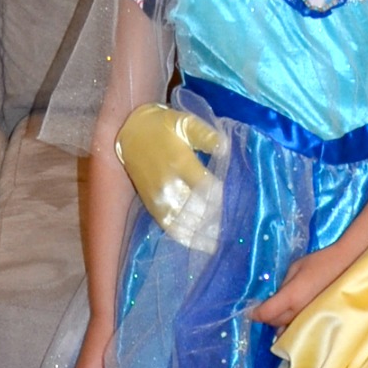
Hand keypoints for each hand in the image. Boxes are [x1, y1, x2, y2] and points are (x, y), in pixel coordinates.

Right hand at [115, 104, 222, 250]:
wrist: (131, 133)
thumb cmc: (164, 127)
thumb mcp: (185, 123)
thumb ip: (206, 135)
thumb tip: (225, 147)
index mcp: (179, 161)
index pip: (204, 186)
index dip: (219, 198)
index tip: (236, 206)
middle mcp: (168, 182)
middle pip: (195, 207)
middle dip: (214, 220)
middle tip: (232, 230)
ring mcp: (158, 196)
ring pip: (182, 220)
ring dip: (202, 233)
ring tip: (220, 242)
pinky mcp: (151, 204)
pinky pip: (168, 225)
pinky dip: (184, 236)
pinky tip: (199, 244)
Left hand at [249, 248, 345, 329]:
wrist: (348, 265)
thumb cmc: (321, 262)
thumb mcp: (295, 267)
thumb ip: (283, 285)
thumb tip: (275, 297)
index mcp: (291, 297)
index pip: (265, 313)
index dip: (254, 313)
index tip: (250, 311)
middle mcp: (299, 312)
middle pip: (274, 322)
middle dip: (266, 317)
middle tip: (265, 309)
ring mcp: (310, 318)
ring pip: (286, 329)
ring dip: (279, 324)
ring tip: (279, 315)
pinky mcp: (319, 320)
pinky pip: (299, 329)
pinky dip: (292, 328)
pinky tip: (292, 322)